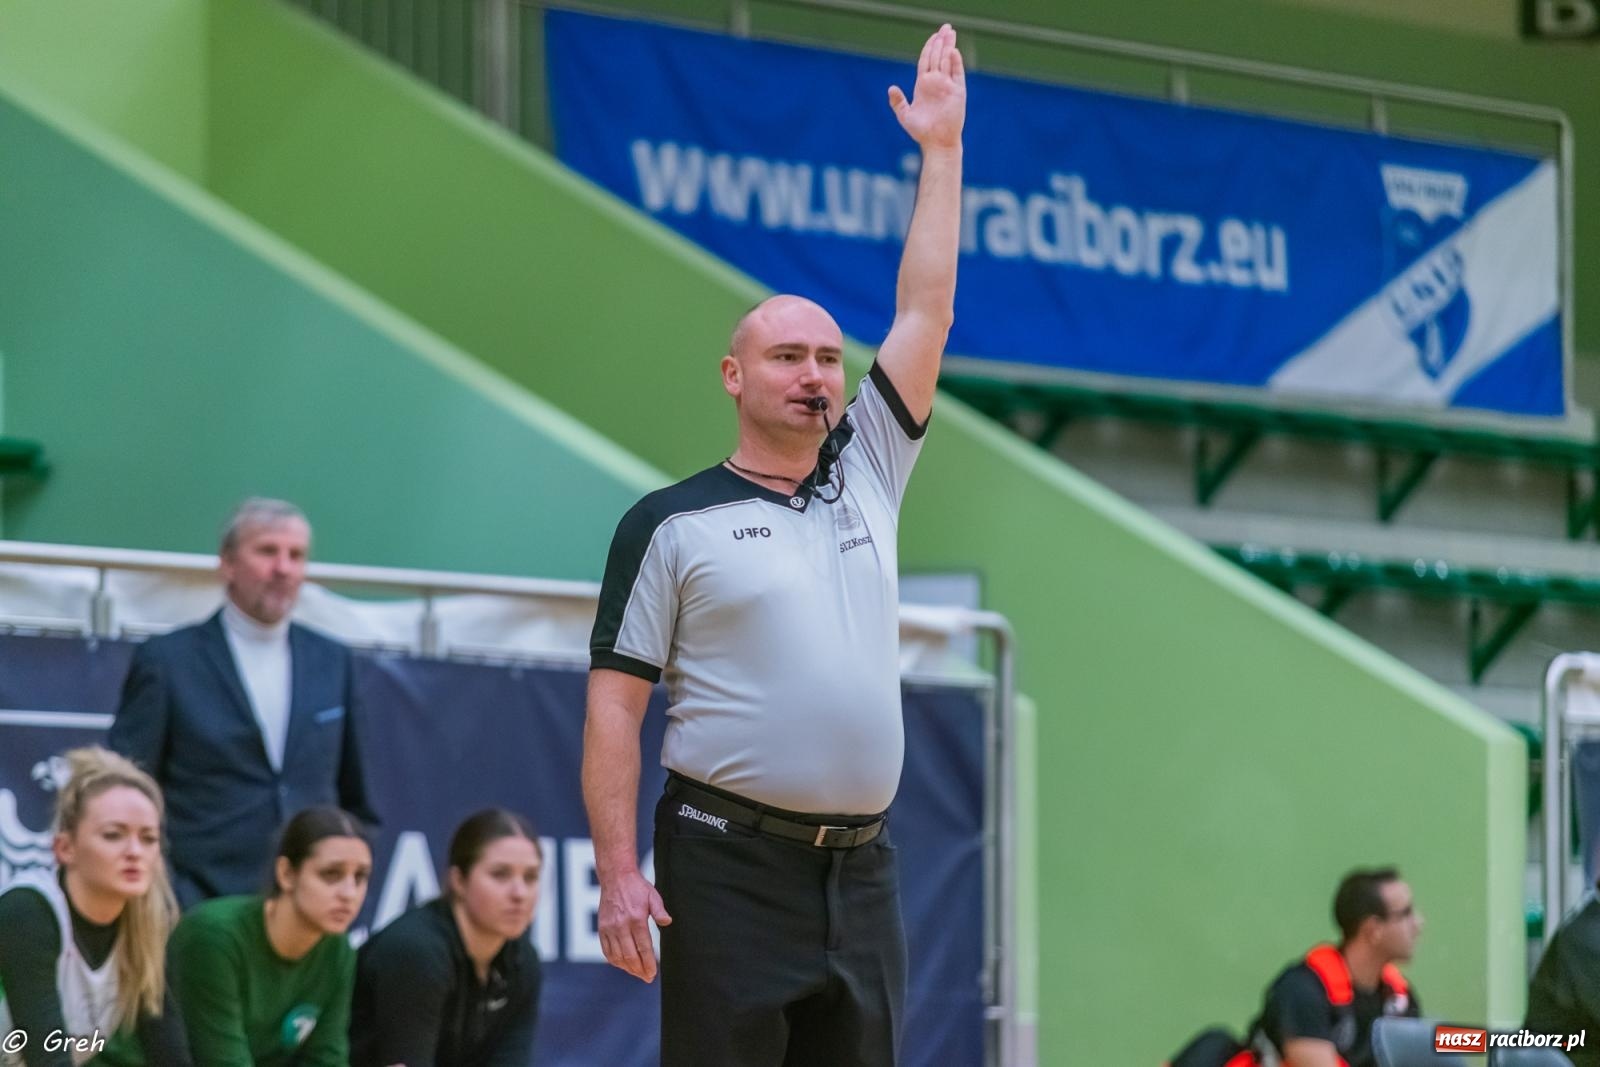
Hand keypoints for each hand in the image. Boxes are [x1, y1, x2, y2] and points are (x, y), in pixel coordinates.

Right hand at [597, 868, 671, 981]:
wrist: (615, 877)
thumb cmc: (637, 887)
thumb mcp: (653, 896)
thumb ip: (660, 911)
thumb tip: (668, 923)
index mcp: (636, 919)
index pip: (644, 948)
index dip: (649, 963)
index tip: (653, 974)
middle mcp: (621, 926)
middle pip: (630, 956)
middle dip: (639, 970)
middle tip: (647, 978)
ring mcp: (609, 928)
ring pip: (617, 956)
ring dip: (627, 968)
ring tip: (637, 973)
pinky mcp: (601, 929)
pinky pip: (606, 951)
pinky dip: (614, 961)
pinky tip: (623, 965)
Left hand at [888, 24, 964, 151]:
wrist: (936, 142)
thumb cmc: (921, 132)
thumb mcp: (905, 116)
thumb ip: (898, 102)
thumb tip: (891, 88)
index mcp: (923, 85)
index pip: (926, 61)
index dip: (929, 47)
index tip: (933, 36)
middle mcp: (936, 83)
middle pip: (938, 57)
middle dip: (941, 41)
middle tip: (945, 27)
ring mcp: (947, 86)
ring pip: (948, 61)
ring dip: (949, 47)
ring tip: (950, 32)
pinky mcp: (958, 92)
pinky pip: (957, 74)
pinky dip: (955, 62)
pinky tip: (953, 51)